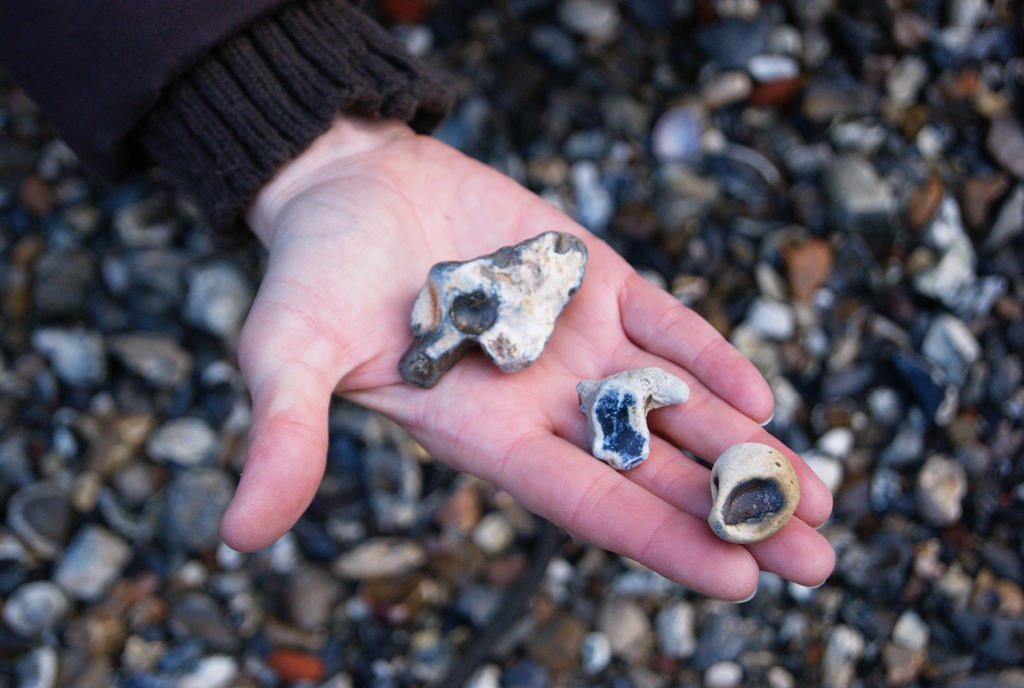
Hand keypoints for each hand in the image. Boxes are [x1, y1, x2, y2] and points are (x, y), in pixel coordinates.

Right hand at [221, 116, 834, 599]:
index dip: (657, 536)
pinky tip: (763, 396)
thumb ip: (281, 437)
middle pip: (650, 467)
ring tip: (824, 495)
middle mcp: (540, 399)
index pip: (582, 500)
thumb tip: (237, 536)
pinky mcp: (592, 278)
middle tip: (819, 562)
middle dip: (733, 511)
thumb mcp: (283, 354)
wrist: (346, 185)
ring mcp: (575, 339)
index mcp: (480, 434)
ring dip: (747, 446)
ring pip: (675, 404)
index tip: (738, 577)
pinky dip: (712, 355)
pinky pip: (666, 323)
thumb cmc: (309, 272)